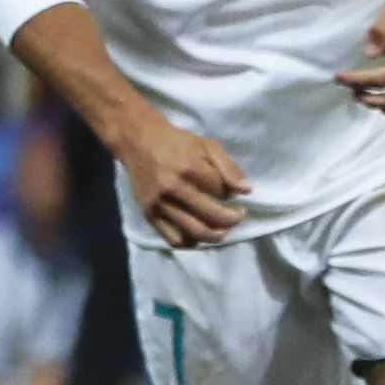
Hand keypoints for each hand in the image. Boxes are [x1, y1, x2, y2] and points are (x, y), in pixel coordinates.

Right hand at [115, 117, 249, 248]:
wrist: (138, 142)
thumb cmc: (176, 142)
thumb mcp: (206, 145)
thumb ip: (228, 167)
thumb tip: (246, 190)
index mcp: (190, 168)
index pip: (221, 192)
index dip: (231, 195)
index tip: (232, 194)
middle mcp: (174, 188)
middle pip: (212, 216)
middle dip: (231, 219)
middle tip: (237, 216)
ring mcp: (160, 204)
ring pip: (194, 231)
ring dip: (215, 235)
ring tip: (222, 230)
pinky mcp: (150, 214)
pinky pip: (173, 238)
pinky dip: (190, 242)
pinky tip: (198, 235)